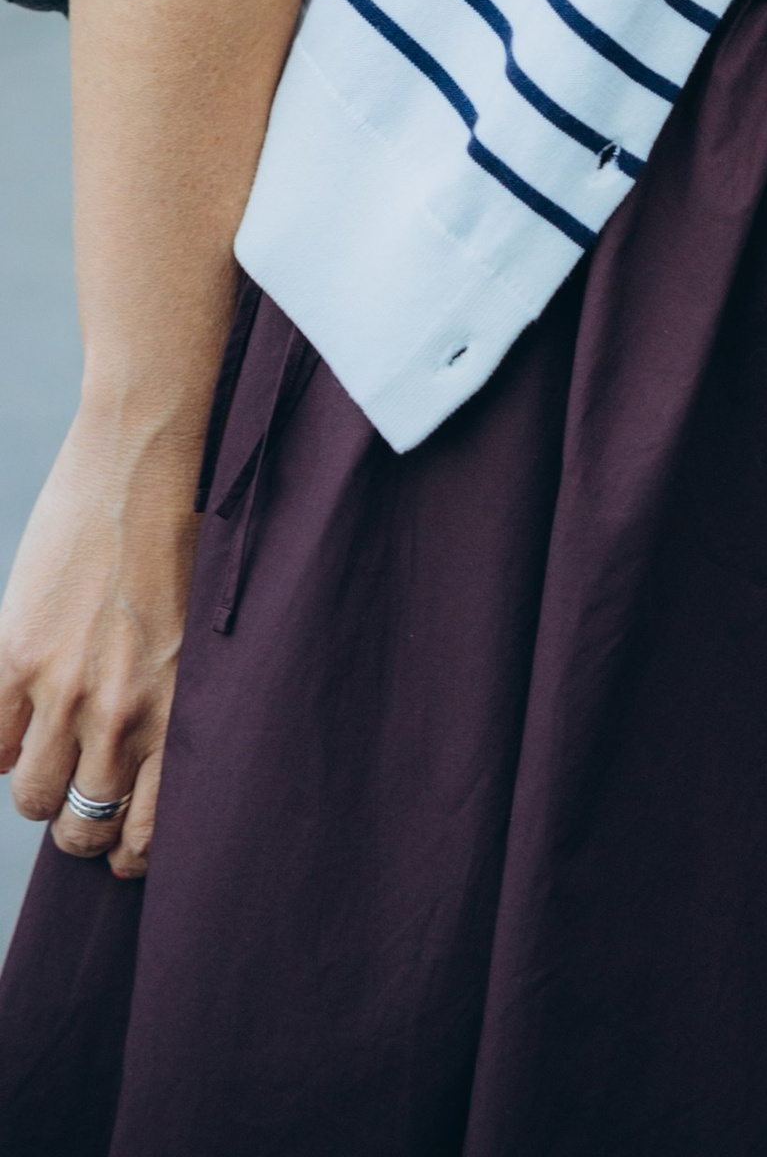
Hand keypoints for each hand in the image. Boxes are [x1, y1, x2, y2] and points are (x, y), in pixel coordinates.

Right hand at [0, 402, 203, 882]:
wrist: (150, 459)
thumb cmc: (192, 536)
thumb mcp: (201, 634)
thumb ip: (173, 701)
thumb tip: (145, 761)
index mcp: (181, 709)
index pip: (150, 833)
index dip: (130, 853)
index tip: (125, 848)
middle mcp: (124, 713)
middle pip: (84, 824)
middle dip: (81, 826)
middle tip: (83, 802)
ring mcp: (65, 688)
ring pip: (32, 795)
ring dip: (38, 785)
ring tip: (49, 753)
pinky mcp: (17, 655)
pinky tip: (16, 720)